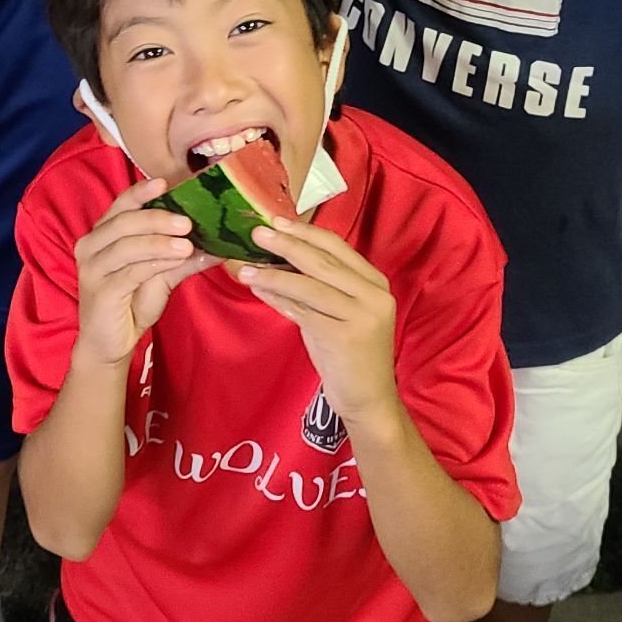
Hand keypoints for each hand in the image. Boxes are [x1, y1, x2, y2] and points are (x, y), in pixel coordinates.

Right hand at [73, 177, 214, 366]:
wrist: (110, 345)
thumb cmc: (131, 304)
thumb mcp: (161, 277)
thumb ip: (183, 258)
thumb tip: (219, 245)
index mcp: (102, 235)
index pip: (120, 206)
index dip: (140, 192)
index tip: (164, 183)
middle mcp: (90, 246)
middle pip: (123, 222)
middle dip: (157, 219)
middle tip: (187, 222)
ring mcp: (92, 269)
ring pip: (126, 245)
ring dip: (159, 242)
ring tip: (187, 244)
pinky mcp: (99, 291)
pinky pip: (129, 271)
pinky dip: (154, 263)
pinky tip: (174, 261)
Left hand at [237, 219, 401, 431]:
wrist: (369, 399)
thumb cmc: (350, 353)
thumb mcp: (340, 313)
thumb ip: (318, 286)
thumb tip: (276, 260)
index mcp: (375, 283)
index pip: (337, 247)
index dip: (306, 233)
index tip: (277, 221)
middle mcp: (374, 295)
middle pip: (323, 262)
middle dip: (287, 245)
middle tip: (257, 233)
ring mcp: (362, 316)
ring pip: (309, 286)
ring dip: (274, 275)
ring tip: (246, 268)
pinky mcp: (344, 336)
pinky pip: (303, 311)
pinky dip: (278, 299)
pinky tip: (259, 291)